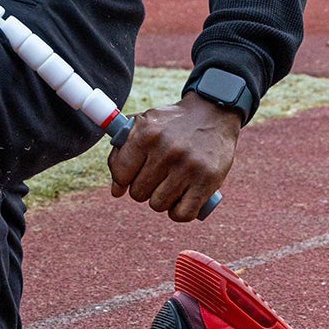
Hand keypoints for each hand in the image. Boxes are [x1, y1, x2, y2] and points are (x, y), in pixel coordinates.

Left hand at [107, 91, 240, 222]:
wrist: (213, 113)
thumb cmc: (172, 123)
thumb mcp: (143, 124)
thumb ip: (122, 153)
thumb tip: (116, 191)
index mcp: (146, 134)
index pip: (120, 174)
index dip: (124, 179)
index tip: (134, 175)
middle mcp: (166, 150)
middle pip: (138, 193)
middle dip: (145, 188)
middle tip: (157, 177)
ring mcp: (188, 166)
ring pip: (158, 205)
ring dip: (162, 199)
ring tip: (170, 185)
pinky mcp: (207, 180)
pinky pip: (182, 214)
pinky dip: (179, 212)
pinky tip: (182, 199)